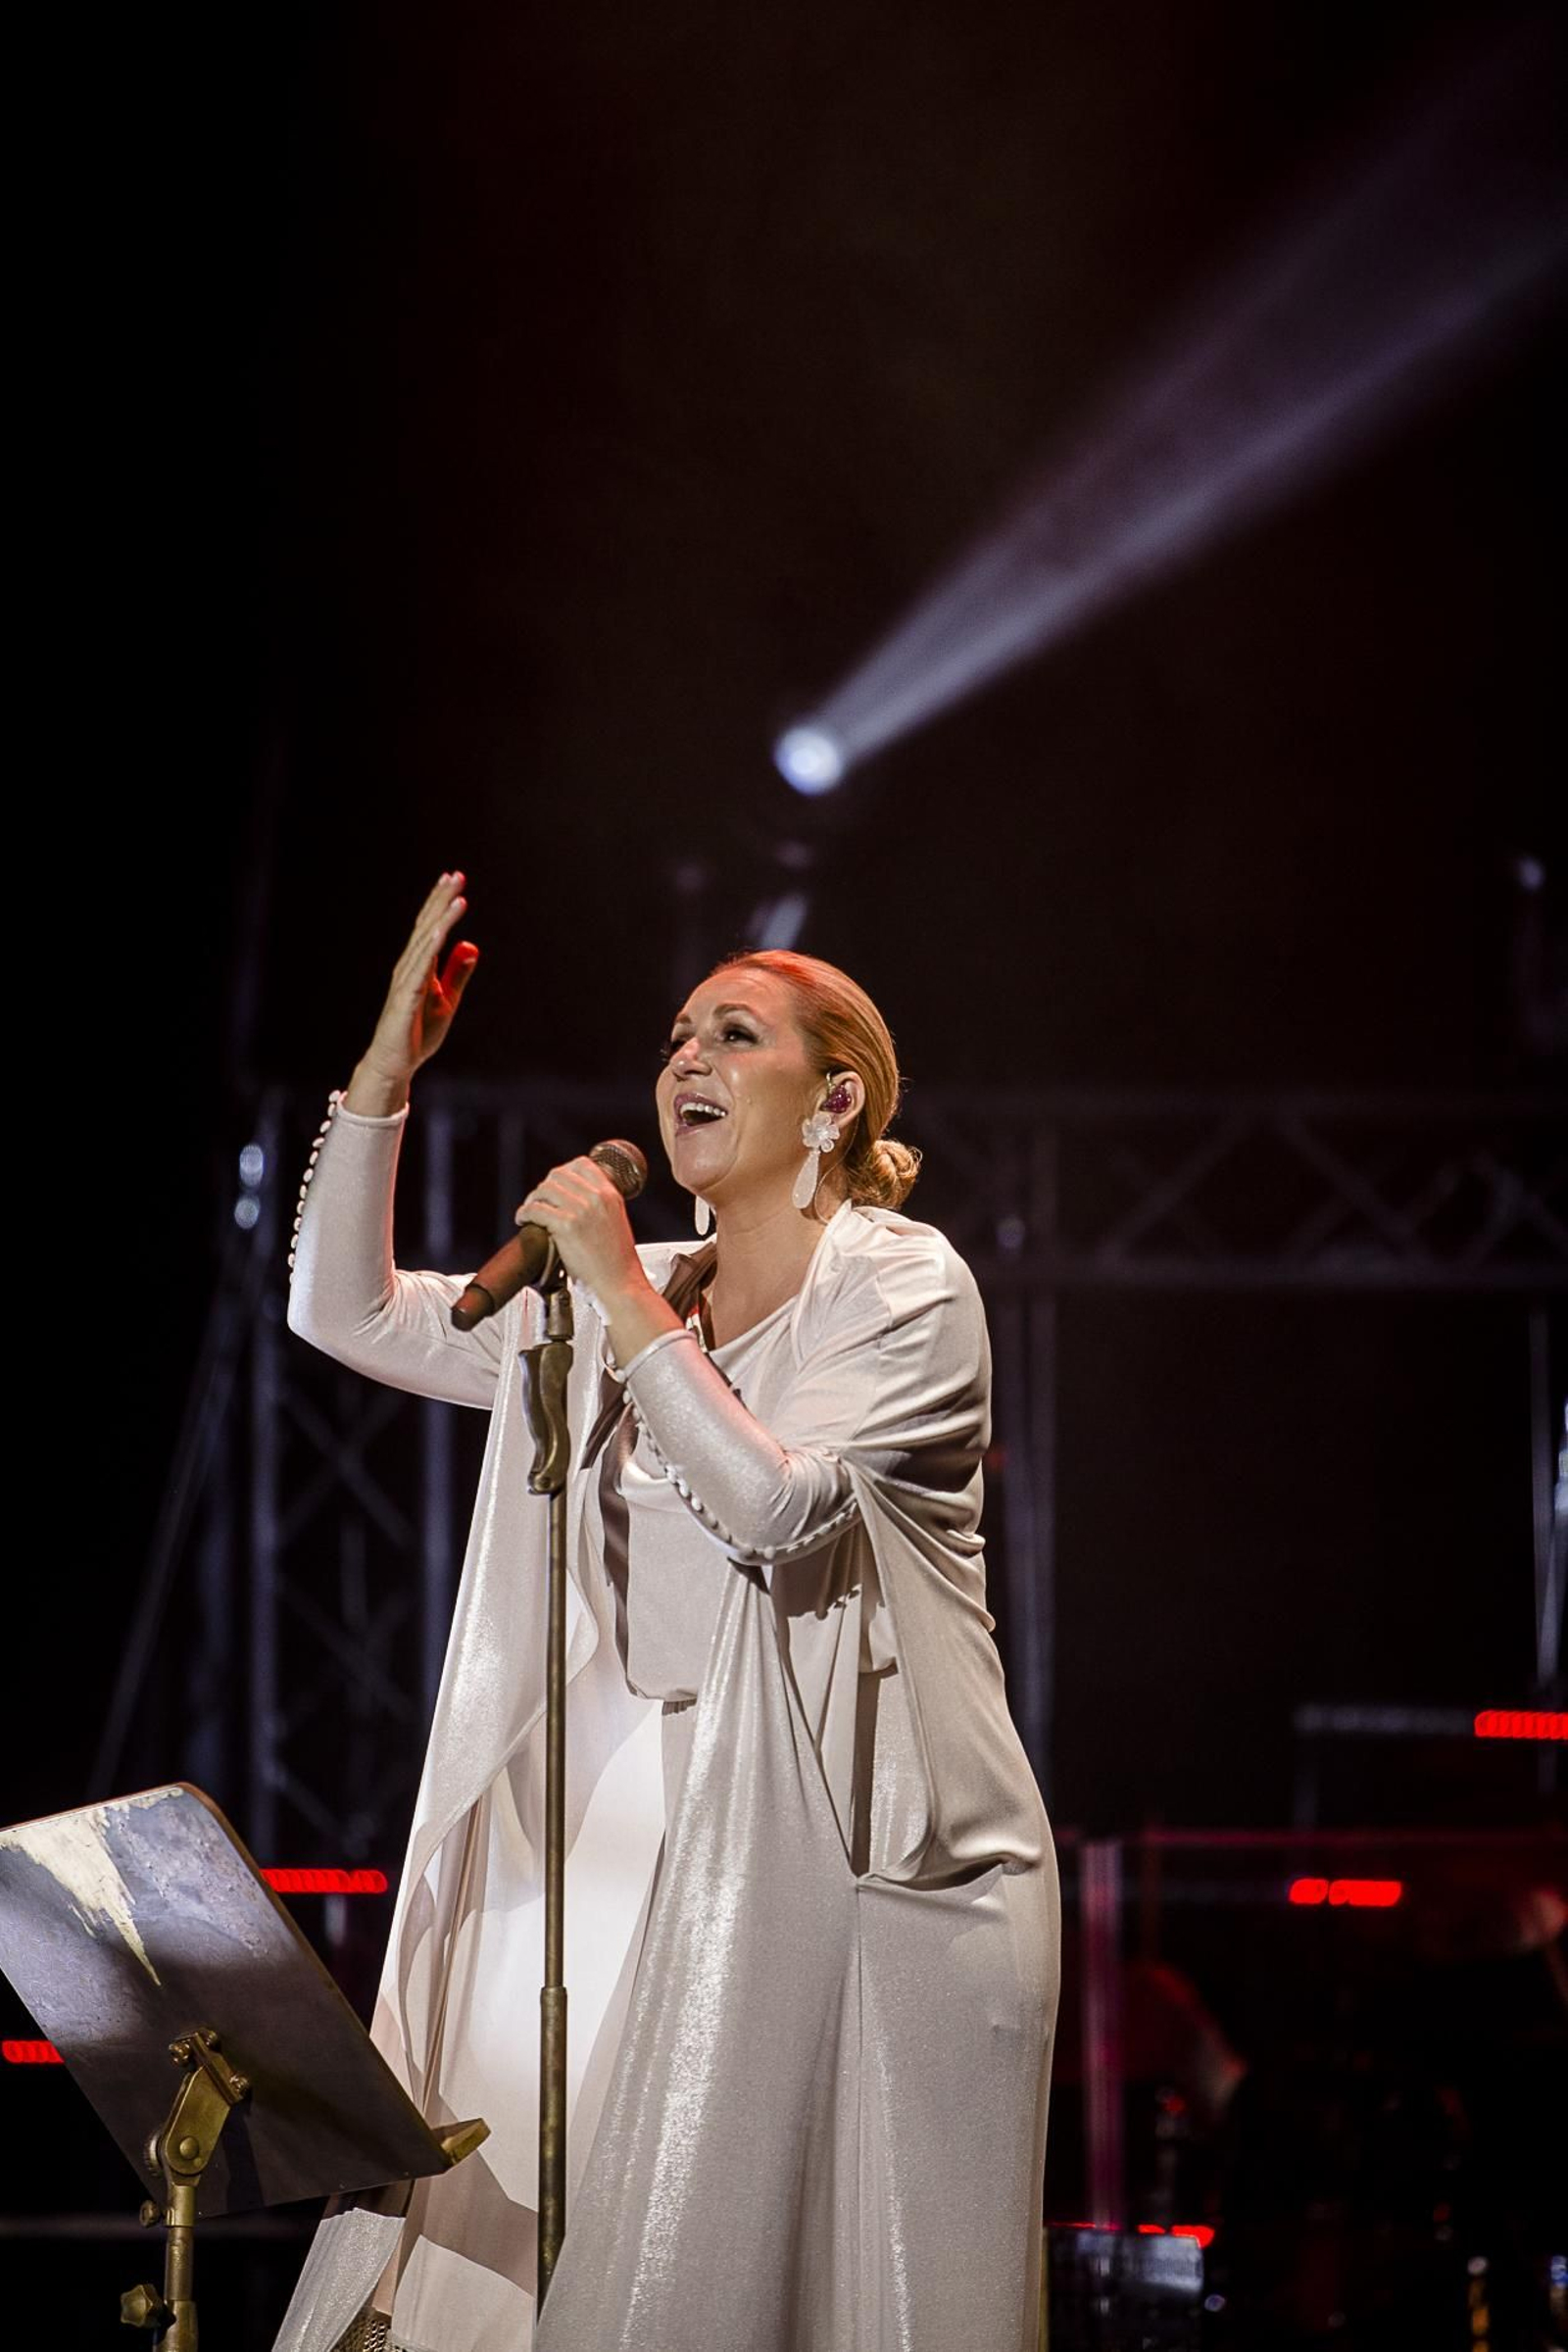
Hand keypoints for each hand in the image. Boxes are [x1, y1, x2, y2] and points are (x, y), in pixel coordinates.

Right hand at [346, 873, 479, 1112]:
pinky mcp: (406, 998)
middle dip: (441, 900)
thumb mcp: (447, 999)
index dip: (441, 902)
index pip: (430, 926)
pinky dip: (431, 948)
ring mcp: (406, 981)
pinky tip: (443, 931)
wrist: (396, 1062)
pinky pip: (420, 968)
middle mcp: (409, 967)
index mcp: (419, 965)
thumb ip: (457, 972)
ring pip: (425, 942)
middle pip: (427, 926)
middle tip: (457, 874)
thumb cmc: (418, 1032)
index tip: (454, 878)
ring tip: (458, 896)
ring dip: (441, 918)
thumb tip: (471, 944)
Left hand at [513, 1157, 649, 1310]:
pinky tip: (524, 1220)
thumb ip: (598, 1207)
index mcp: (610, 1195)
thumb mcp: (615, 1222)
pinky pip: (536, 1209)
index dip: (563, 1172)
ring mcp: (581, 1211)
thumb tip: (571, 1201)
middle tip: (539, 1201)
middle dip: (544, 1187)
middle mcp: (597, 1198)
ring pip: (545, 1189)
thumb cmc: (617, 1263)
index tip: (555, 1185)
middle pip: (558, 1174)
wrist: (620, 1285)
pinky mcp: (567, 1226)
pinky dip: (525, 1213)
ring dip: (532, 1199)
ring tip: (529, 1211)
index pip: (581, 1164)